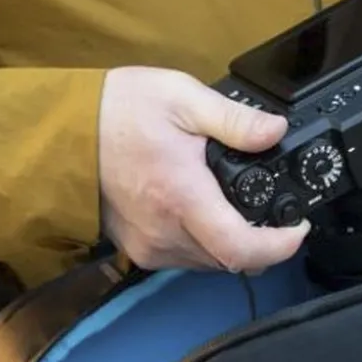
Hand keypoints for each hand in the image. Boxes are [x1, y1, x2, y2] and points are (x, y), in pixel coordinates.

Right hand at [97, 66, 309, 272]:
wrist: (62, 133)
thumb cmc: (118, 111)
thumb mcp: (181, 97)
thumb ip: (234, 119)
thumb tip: (275, 131)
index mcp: (181, 197)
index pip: (240, 248)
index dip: (278, 247)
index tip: (298, 229)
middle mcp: (165, 232)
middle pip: (231, 261)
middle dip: (262, 243)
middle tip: (277, 216)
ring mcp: (148, 245)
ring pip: (209, 264)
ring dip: (233, 245)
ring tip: (242, 210)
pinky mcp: (136, 249)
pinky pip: (185, 259)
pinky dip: (206, 244)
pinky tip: (208, 214)